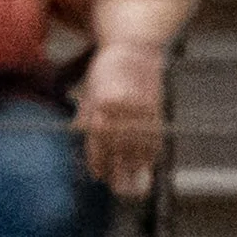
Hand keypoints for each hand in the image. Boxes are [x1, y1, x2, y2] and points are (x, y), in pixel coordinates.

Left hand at [75, 42, 164, 197]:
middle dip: (117, 170)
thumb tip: (78, 137)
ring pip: (139, 149)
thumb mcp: (89, 90)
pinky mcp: (157, 112)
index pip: (99, 140)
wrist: (134, 49)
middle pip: (120, 149)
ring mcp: (142, 111)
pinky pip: (155, 141)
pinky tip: (146, 166)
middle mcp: (124, 108)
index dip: (98, 161)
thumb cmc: (106, 70)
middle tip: (114, 186)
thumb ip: (85, 115)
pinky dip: (151, 156)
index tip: (98, 175)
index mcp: (103, 102)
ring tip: (131, 185)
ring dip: (135, 169)